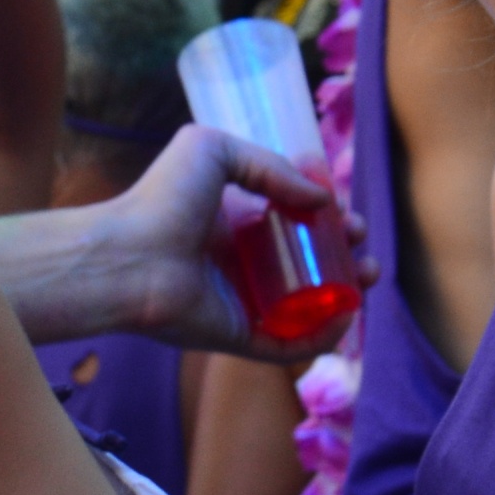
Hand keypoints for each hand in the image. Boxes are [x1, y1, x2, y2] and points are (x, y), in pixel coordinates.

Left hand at [103, 126, 357, 360]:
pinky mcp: (240, 337)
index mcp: (232, 222)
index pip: (290, 222)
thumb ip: (267, 164)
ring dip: (345, 294)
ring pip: (306, 306)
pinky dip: (323, 336)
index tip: (346, 214)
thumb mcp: (213, 150)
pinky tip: (347, 315)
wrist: (128, 255)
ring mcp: (241, 302)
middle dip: (343, 253)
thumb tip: (318, 197)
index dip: (324, 218)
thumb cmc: (161, 198)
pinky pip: (291, 345)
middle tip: (359, 244)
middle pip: (306, 264)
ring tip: (366, 275)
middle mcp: (239, 263)